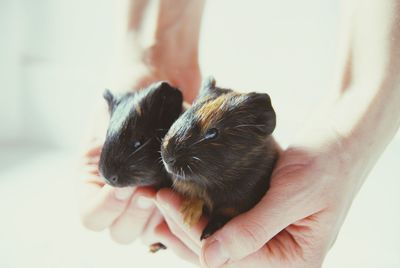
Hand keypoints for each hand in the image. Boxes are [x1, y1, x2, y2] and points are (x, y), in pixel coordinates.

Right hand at [77, 58, 200, 254]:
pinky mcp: (173, 191)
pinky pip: (173, 218)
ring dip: (158, 213)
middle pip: (120, 232)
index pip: (92, 218)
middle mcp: (119, 192)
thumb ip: (112, 148)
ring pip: (148, 230)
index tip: (125, 183)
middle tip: (149, 185)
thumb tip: (123, 182)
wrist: (164, 74)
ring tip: (167, 184)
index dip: (106, 207)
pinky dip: (179, 210)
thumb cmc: (134, 89)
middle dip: (135, 212)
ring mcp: (148, 194)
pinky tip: (185, 188)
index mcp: (96, 175)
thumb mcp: (113, 117)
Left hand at [154, 130, 361, 267]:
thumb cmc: (328, 164)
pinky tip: (182, 201)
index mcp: (293, 261)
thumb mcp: (294, 195)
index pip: (233, 257)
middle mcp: (279, 255)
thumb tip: (211, 258)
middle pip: (221, 253)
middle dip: (183, 227)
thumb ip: (254, 230)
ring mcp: (269, 237)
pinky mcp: (261, 217)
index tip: (166, 201)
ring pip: (219, 240)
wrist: (342, 137)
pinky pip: (226, 222)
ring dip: (187, 222)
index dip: (194, 231)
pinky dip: (203, 212)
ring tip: (159, 203)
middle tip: (155, 200)